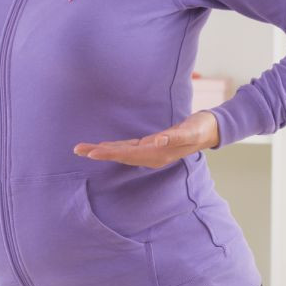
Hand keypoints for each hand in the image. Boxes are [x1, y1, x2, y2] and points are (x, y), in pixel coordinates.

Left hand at [73, 110, 220, 167]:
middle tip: (77, 149)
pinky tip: (103, 147)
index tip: (92, 152)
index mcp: (156, 154)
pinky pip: (127, 148)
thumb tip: (157, 141)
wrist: (208, 130)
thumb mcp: (189, 133)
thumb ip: (173, 137)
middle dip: (99, 152)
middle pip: (120, 154)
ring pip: (121, 152)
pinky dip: (114, 147)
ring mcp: (149, 152)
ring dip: (102, 150)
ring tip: (84, 149)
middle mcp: (150, 155)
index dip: (109, 152)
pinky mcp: (150, 145)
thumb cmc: (198, 130)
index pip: (127, 154)